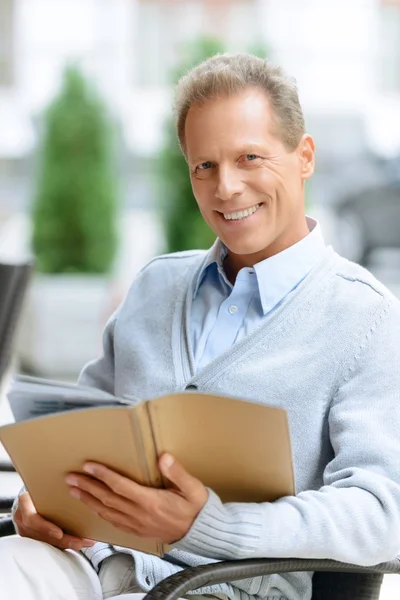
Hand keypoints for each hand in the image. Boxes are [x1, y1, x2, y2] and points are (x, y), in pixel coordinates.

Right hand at [13, 491, 94, 550]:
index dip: (45, 528)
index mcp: (24, 504)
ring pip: (48, 541)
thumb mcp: (42, 484)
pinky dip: (66, 542)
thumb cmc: (39, 486)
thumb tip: (76, 483)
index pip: (31, 519)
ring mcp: (27, 530)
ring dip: (68, 543)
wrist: (29, 493)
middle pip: (43, 535)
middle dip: (63, 540)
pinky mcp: (35, 536)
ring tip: (86, 542)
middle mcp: (23, 519)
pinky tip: (82, 541)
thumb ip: (53, 486)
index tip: (60, 533)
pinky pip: (51, 542)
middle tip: (80, 541)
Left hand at [65, 453, 208, 543]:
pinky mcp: (136, 530)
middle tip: (70, 478)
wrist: (199, 531)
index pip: (120, 486)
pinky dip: (99, 514)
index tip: (88, 466)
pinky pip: (113, 522)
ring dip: (88, 500)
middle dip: (87, 487)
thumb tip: (163, 457)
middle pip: (107, 499)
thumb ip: (177, 472)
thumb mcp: (192, 488)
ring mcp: (136, 524)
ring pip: (106, 512)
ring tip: (74, 491)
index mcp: (150, 501)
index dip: (103, 475)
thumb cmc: (195, 506)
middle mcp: (139, 514)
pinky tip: (92, 508)